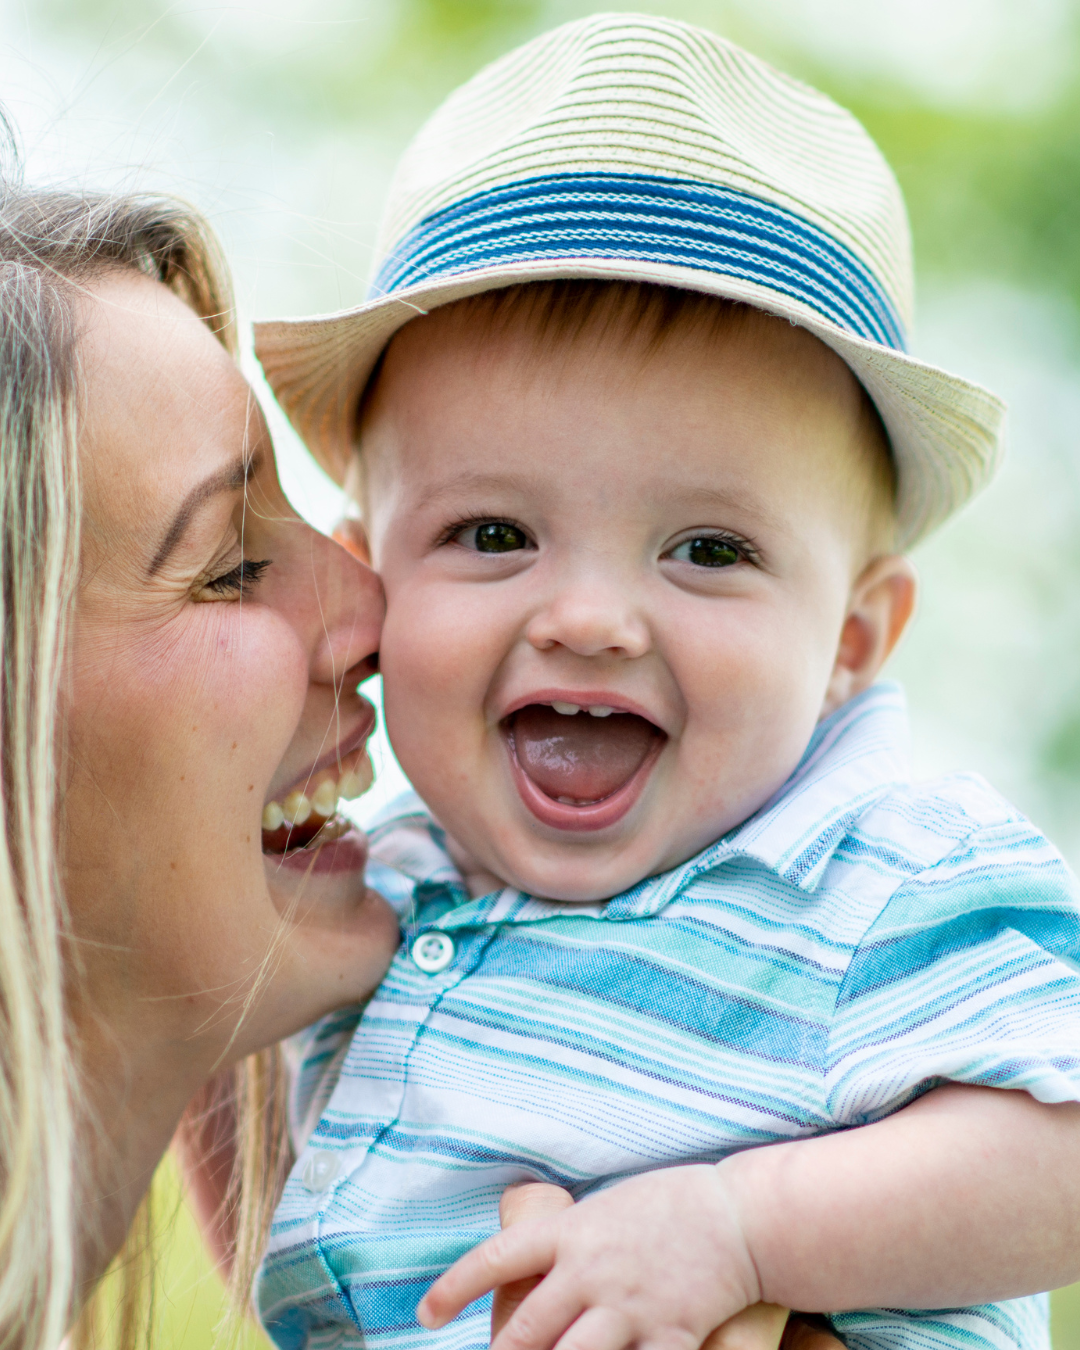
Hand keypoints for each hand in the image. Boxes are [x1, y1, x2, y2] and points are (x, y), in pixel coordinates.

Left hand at [418, 1164, 761, 1349]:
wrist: (738, 1216)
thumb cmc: (670, 1206)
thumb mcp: (606, 1211)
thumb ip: (567, 1245)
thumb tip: (527, 1276)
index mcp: (570, 1232)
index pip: (495, 1259)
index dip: (454, 1288)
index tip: (426, 1314)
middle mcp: (590, 1270)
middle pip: (525, 1331)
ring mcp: (629, 1306)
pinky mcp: (669, 1335)